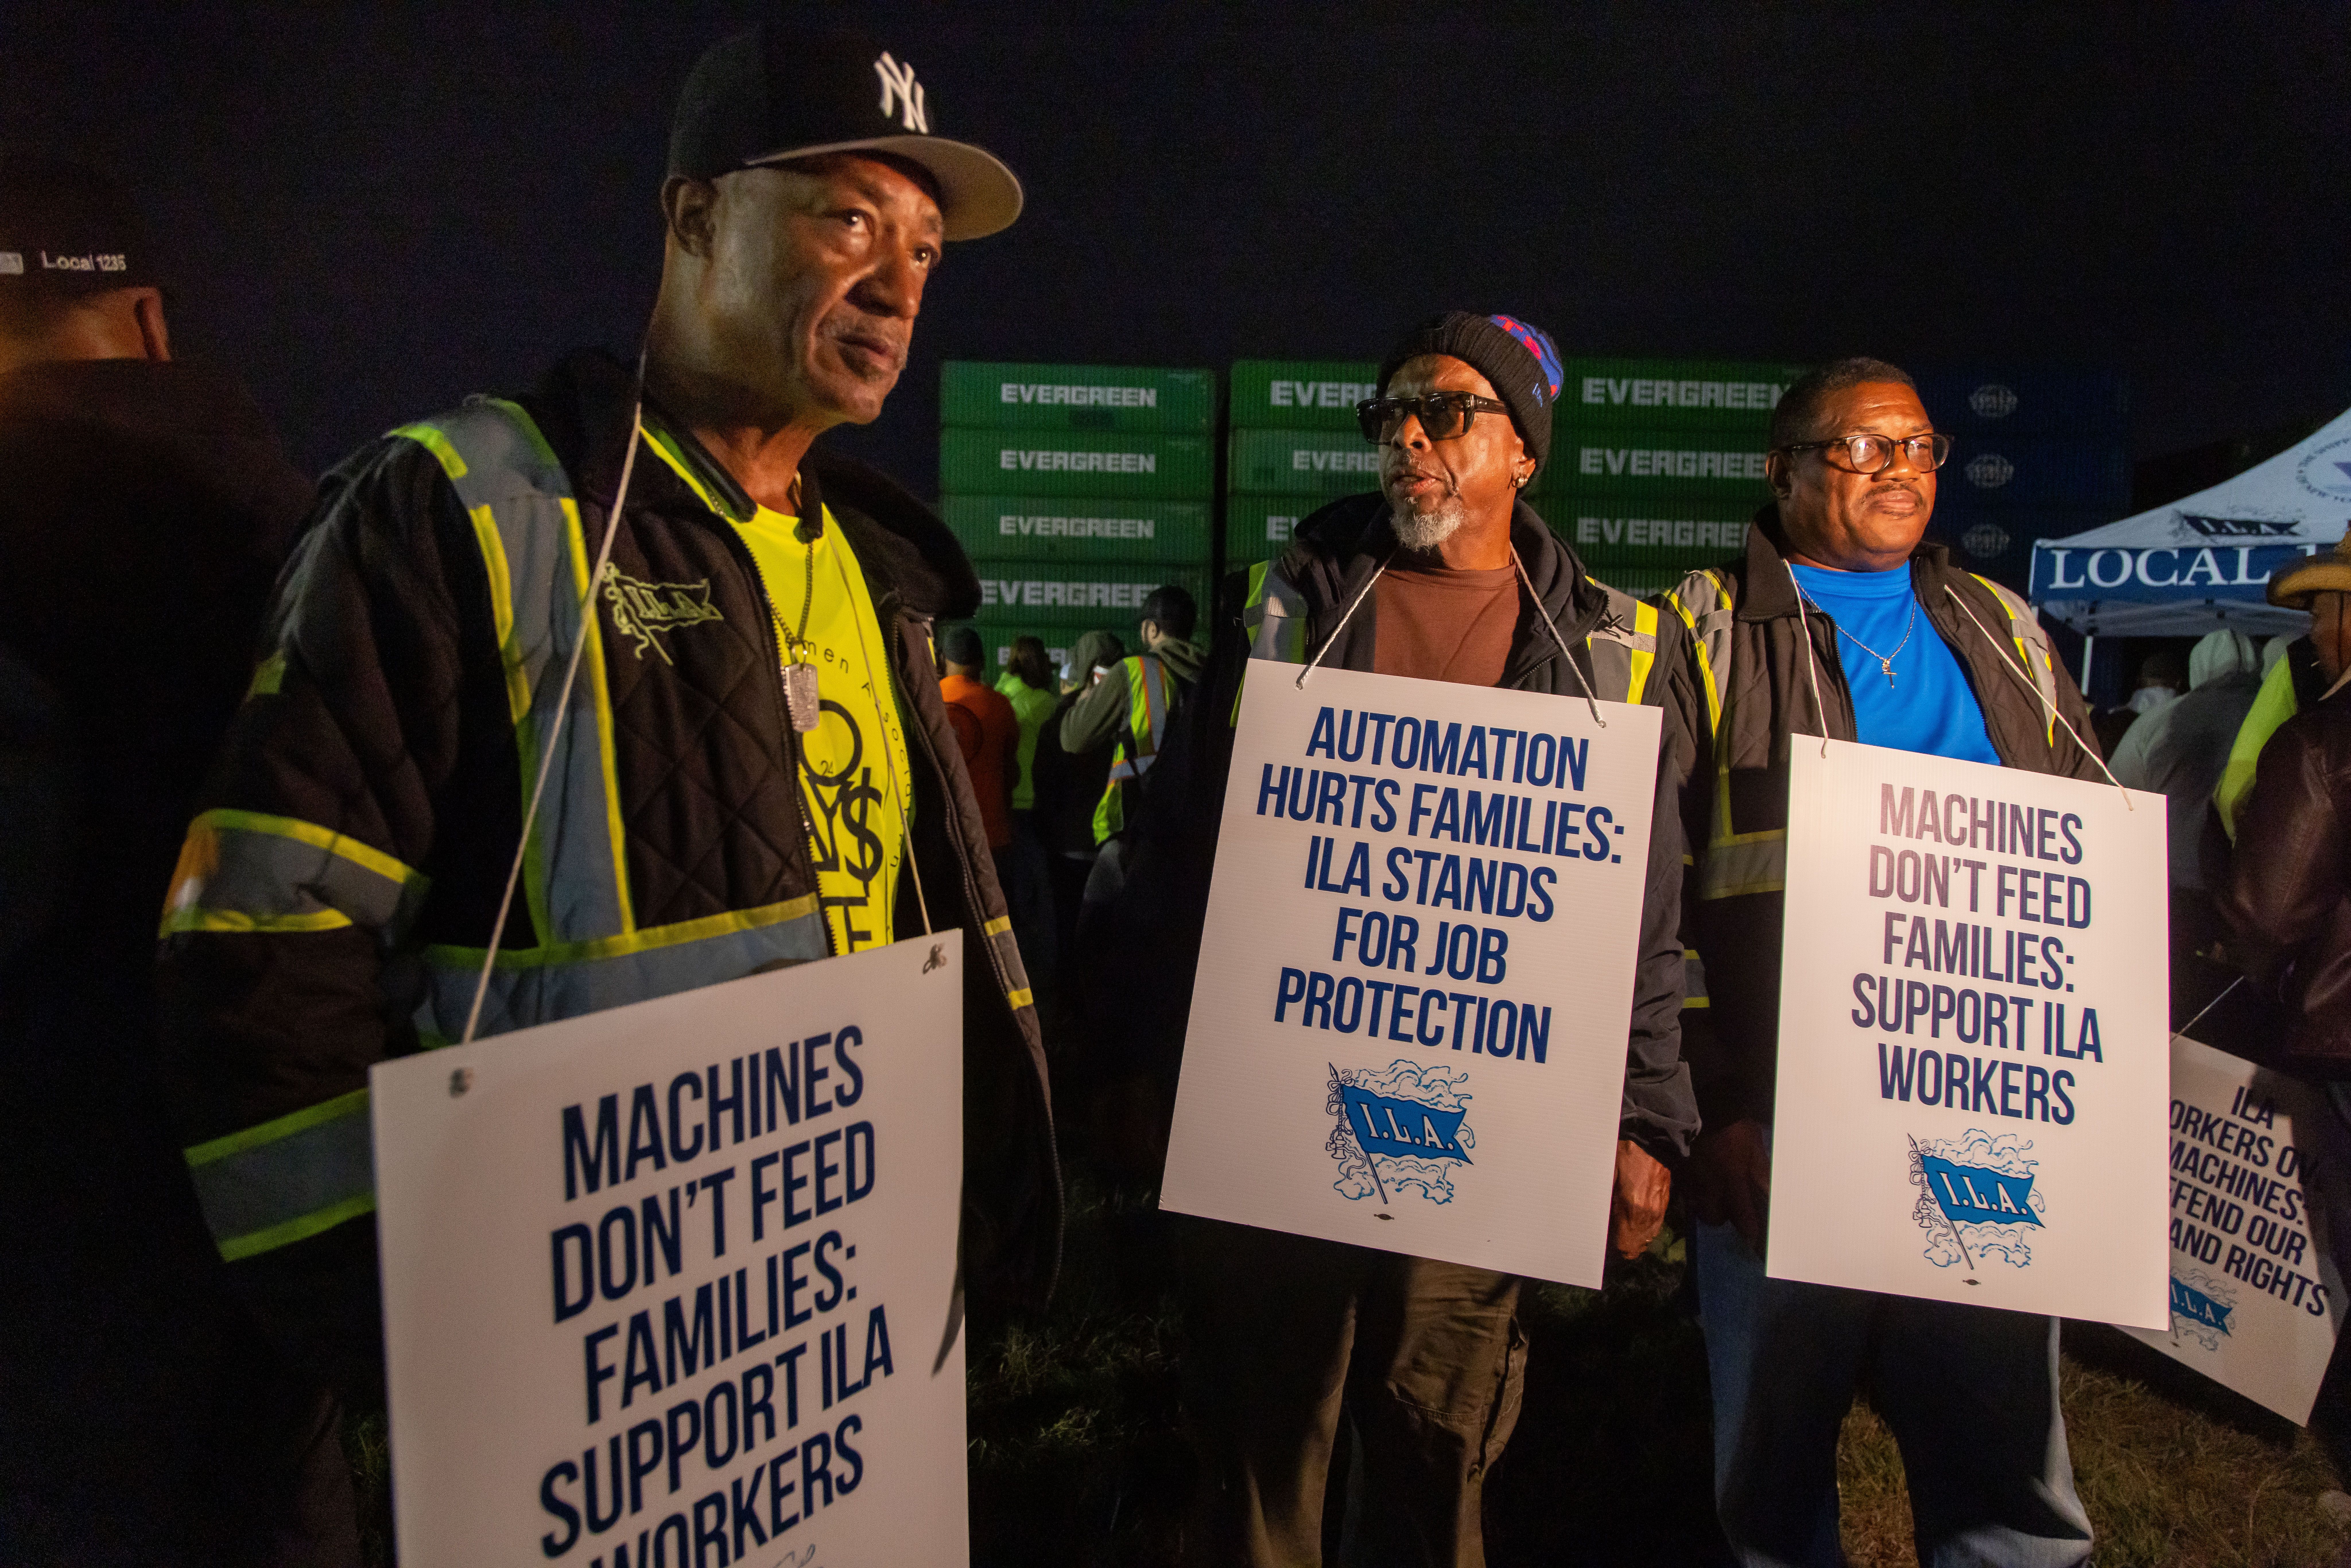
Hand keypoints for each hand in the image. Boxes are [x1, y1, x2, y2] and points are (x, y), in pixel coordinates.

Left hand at [1610, 1139, 1671, 1258]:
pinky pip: (1655, 1225)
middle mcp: (1648, 1214)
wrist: (1651, 1138)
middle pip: (1637, 1245)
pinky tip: (1634, 1220)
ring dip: (1635, 1237)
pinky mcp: (1665, 1202)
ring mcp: (1659, 1209)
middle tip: (1610, 1236)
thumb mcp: (1606, 1177)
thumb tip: (1599, 1222)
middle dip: (1624, 1244)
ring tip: (1621, 1230)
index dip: (1614, 1248)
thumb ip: (1605, 1204)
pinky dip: (1644, 1227)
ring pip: (1647, 1237)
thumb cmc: (1624, 1154)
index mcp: (1632, 1208)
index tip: (1604, 1243)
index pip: (1626, 1246)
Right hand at [1686, 1117, 1770, 1255]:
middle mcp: (1711, 1183)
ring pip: (1698, 1204)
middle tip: (1729, 1206)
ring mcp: (1692, 1177)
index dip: (1750, 1231)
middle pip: (1714, 1216)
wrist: (1707, 1104)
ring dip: (1706, 1204)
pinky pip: (1686, 1189)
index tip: (1754, 1242)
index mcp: (1732, 1178)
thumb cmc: (1736, 1127)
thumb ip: (1761, 1172)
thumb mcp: (1755, 1147)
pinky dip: (1694, 1190)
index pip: (1743, 1214)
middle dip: (1722, 1216)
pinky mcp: (1680, 1170)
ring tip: (1713, 1194)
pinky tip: (1700, 1180)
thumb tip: (1769, 1195)